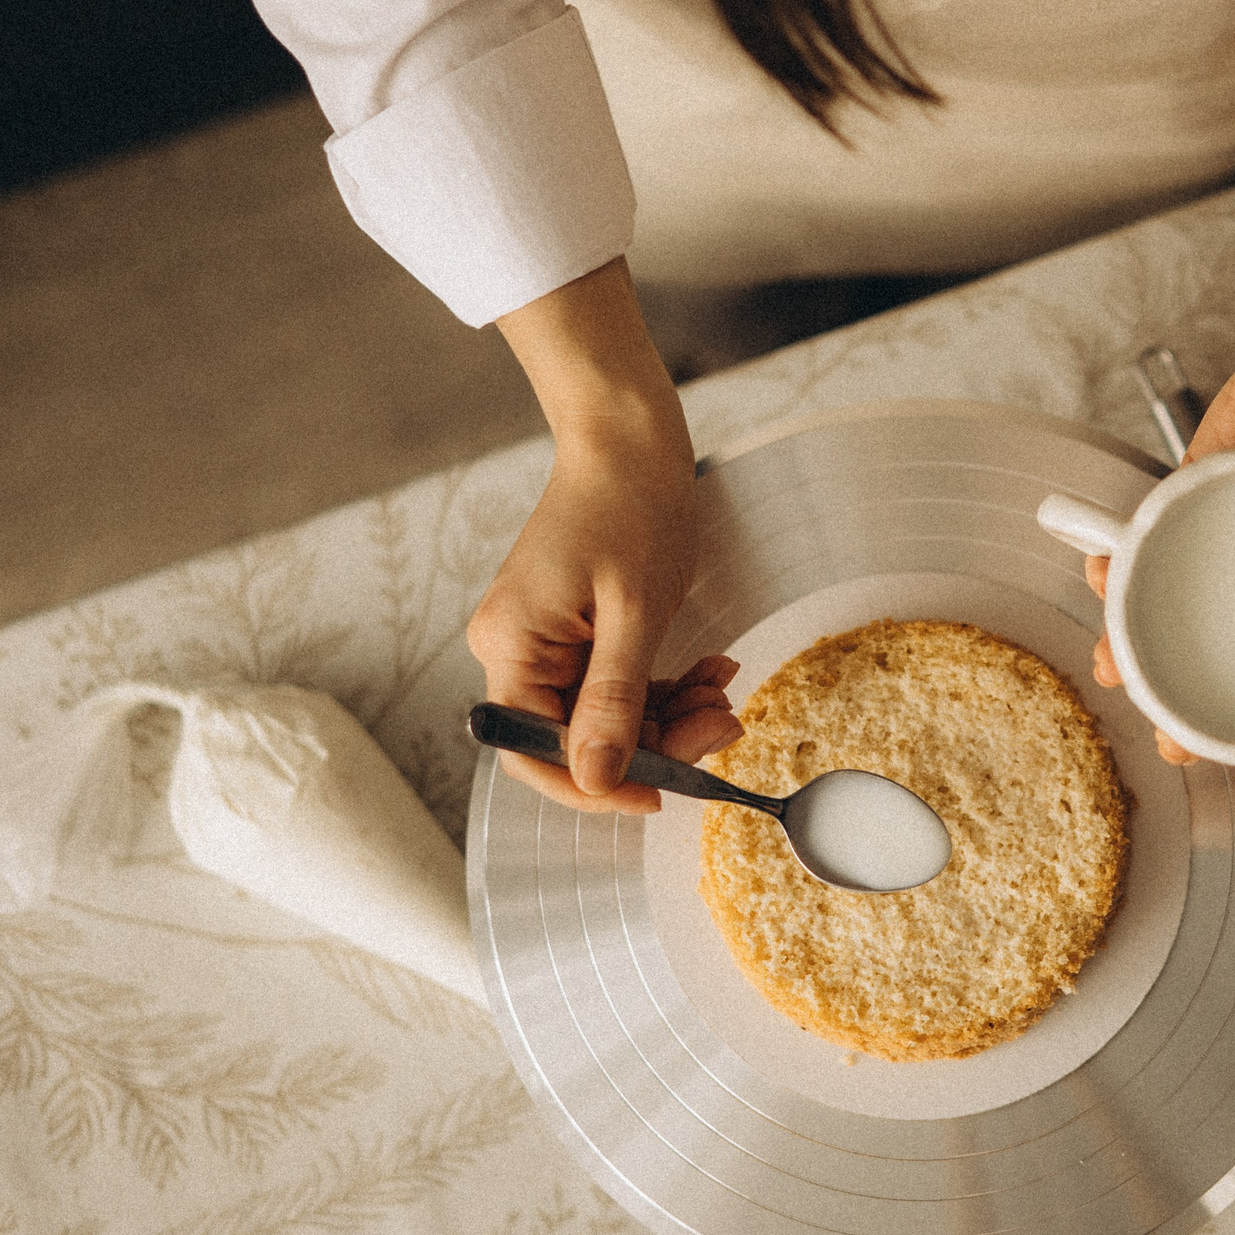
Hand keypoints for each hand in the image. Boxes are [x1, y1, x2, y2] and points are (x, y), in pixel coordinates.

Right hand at [465, 258, 743, 812]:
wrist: (629, 441)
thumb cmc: (632, 507)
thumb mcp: (634, 612)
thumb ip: (614, 701)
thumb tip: (596, 778)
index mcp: (512, 647)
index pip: (536, 753)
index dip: (599, 786)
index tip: (666, 793)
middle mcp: (514, 650)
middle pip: (577, 738)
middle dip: (655, 743)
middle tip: (722, 722)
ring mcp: (543, 642)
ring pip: (605, 717)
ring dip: (669, 716)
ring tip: (722, 690)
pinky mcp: (573, 634)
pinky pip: (615, 686)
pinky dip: (662, 688)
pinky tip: (708, 672)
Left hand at [1088, 130, 1234, 784]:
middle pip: (1217, 678)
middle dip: (1190, 722)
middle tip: (1175, 743)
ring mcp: (1220, 553)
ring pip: (1168, 624)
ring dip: (1137, 656)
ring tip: (1117, 673)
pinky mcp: (1183, 504)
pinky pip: (1141, 547)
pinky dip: (1116, 568)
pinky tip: (1099, 581)